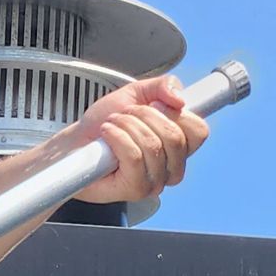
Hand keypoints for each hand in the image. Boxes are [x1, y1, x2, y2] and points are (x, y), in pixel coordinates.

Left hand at [71, 75, 210, 204]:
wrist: (75, 142)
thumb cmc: (104, 123)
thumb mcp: (136, 93)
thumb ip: (163, 86)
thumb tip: (179, 98)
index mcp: (178, 146)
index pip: (199, 131)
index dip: (176, 112)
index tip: (154, 106)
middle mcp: (171, 168)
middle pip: (175, 137)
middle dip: (144, 115)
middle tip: (126, 115)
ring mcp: (155, 182)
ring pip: (152, 145)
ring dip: (126, 125)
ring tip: (113, 126)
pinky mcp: (135, 189)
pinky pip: (134, 157)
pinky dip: (117, 138)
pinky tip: (107, 135)